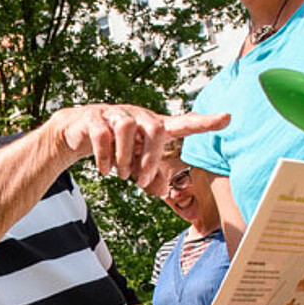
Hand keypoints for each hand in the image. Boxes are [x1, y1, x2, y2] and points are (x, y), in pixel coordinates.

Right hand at [46, 105, 228, 190]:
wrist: (75, 133)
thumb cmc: (114, 147)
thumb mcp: (135, 164)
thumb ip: (150, 177)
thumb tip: (161, 190)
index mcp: (154, 126)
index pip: (183, 122)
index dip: (205, 122)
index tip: (227, 118)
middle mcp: (138, 116)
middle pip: (156, 129)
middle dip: (151, 159)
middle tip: (141, 180)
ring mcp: (116, 114)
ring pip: (128, 129)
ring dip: (125, 159)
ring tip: (120, 175)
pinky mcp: (94, 118)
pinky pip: (103, 135)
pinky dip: (105, 158)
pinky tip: (104, 171)